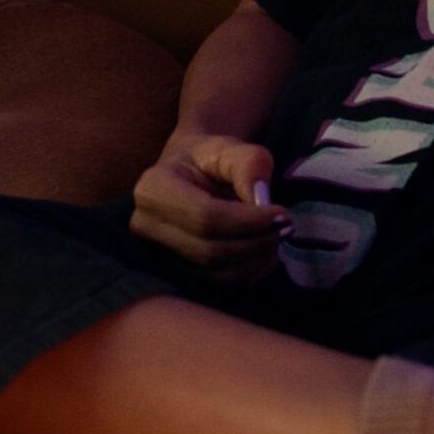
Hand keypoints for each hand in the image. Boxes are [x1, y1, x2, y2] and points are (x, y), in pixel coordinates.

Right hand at [129, 131, 292, 283]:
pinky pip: (218, 285)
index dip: (248, 221)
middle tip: (287, 226)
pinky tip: (264, 250)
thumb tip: (262, 200)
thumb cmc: (211, 158)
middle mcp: (146, 226)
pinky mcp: (175, 272)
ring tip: (278, 236)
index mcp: (153, 188)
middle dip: (256, 242)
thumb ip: (249, 164)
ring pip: (214, 274)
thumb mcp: (231, 147)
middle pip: (209, 251)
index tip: (283, 214)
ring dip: (256, 260)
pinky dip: (249, 271)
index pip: (204, 217)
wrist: (192, 173)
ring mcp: (158, 254)